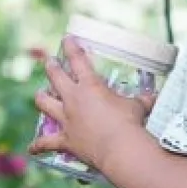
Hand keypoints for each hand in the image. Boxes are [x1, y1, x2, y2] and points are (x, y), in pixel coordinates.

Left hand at [28, 37, 153, 171]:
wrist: (120, 148)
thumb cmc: (130, 123)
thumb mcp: (139, 106)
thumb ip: (143, 100)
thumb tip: (154, 97)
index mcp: (90, 86)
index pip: (77, 59)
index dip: (71, 47)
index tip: (66, 38)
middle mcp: (73, 99)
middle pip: (55, 77)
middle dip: (51, 67)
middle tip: (50, 62)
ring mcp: (66, 119)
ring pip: (44, 103)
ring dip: (42, 98)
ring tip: (41, 95)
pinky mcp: (65, 140)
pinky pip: (46, 143)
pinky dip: (38, 146)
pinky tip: (31, 148)